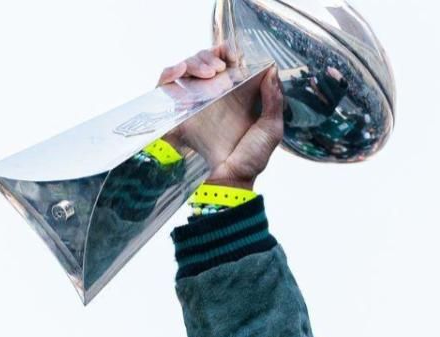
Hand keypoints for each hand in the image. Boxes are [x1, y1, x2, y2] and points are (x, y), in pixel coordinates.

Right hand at [157, 43, 285, 189]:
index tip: (235, 54)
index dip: (228, 52)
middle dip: (211, 54)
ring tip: (210, 72)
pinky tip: (182, 72)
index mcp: (235, 96)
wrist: (227, 182)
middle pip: (205, 60)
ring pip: (186, 67)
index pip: (226, 63)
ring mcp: (192, 102)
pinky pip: (165, 82)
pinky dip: (171, 72)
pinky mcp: (175, 110)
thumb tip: (271, 71)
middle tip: (221, 65)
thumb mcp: (271, 129)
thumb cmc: (250, 161)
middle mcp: (212, 95)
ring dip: (196, 61)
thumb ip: (273, 100)